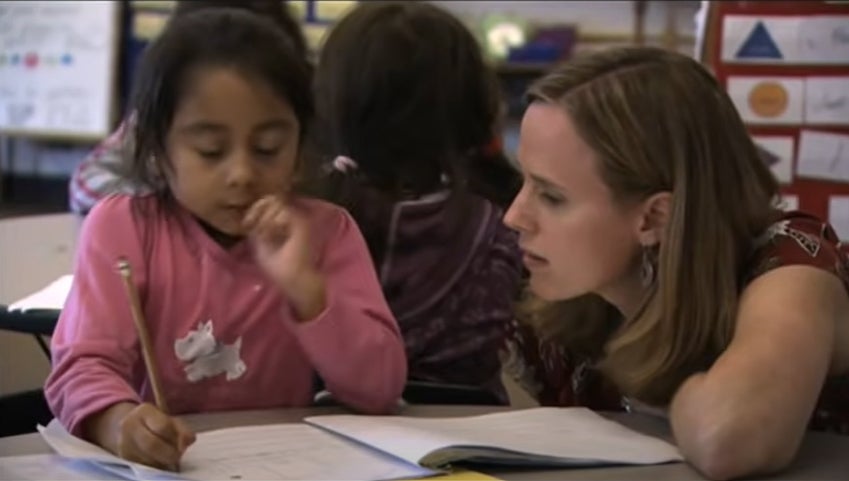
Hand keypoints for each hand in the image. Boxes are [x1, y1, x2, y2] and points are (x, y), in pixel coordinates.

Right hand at [85, 402, 195, 470]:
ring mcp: (123, 443)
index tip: (183, 445)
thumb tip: (189, 441)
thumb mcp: (170, 420)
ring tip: (167, 457)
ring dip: (162, 462)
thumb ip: (182, 430)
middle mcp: (129, 426)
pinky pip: (142, 466)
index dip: (176, 438)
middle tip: (177, 456)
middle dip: (169, 454)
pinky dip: (155, 466)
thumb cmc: (156, 423)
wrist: (128, 427)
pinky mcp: (123, 458)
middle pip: (152, 445)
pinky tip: (158, 461)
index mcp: (144, 411)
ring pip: (147, 458)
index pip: (163, 427)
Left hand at [244, 196, 326, 320]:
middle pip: (270, 198)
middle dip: (257, 211)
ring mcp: (299, 218)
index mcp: (284, 220)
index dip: (255, 209)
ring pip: (275, 202)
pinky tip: (271, 235)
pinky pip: (283, 210)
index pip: (268, 201)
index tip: (246, 224)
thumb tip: (249, 213)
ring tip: (264, 235)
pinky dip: (273, 222)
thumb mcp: (259, 242)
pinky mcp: (301, 222)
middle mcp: (294, 215)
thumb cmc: (277, 265)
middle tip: (252, 227)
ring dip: (264, 219)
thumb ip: (256, 225)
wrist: (292, 278)